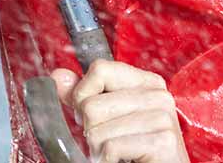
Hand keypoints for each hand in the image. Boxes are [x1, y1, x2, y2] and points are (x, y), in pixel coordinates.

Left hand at [50, 59, 189, 162]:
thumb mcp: (109, 117)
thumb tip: (59, 77)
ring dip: (98, 150)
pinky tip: (122, 162)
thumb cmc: (134, 150)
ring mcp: (163, 117)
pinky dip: (107, 161)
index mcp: (146, 82)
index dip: (83, 95)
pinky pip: (112, 148)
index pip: (100, 69)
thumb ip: (84, 96)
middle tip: (105, 143)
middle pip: (92, 104)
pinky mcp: (163, 143)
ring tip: (113, 155)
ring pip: (98, 130)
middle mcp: (158, 95)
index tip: (88, 116)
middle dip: (90, 131)